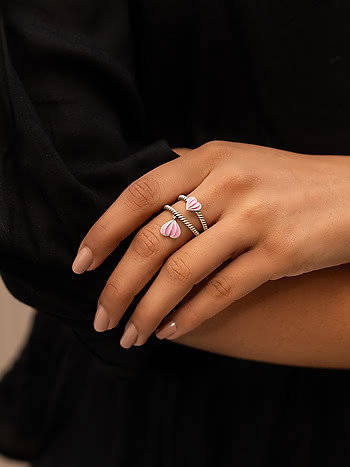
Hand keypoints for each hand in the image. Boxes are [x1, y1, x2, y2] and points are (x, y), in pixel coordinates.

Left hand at [71, 140, 349, 347]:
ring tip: (131, 334)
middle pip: (153, 241)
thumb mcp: (237, 162)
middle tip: (101, 317)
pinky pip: (222, 290)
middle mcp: (228, 183)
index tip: (81, 264)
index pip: (139, 194)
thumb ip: (190, 174)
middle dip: (118, 285)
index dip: (103, 231)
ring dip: (148, 310)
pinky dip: (191, 315)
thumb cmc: (287, 182)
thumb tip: (140, 203)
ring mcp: (255, 218)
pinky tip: (171, 331)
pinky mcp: (280, 253)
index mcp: (210, 157)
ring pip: (182, 272)